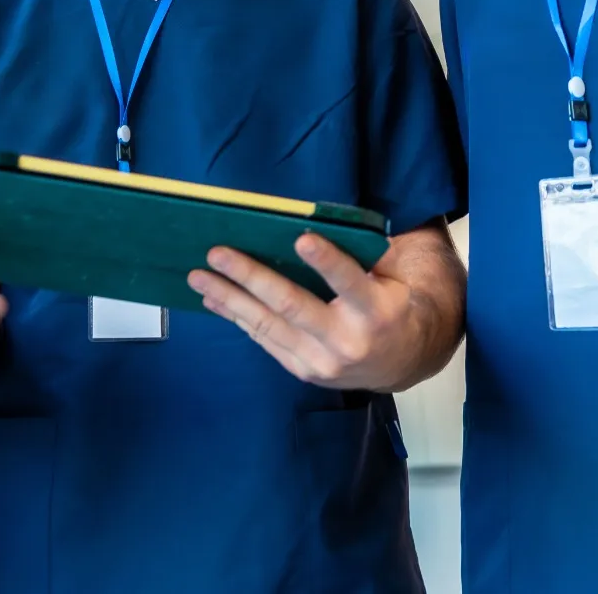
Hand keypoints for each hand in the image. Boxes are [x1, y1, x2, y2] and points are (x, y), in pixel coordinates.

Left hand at [189, 233, 428, 390]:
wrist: (399, 362)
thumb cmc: (388, 304)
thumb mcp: (390, 279)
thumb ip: (362, 256)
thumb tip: (311, 225)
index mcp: (375, 311)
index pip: (349, 282)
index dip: (326, 262)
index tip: (301, 239)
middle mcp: (347, 340)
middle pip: (292, 305)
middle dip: (251, 276)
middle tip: (217, 252)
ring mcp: (321, 361)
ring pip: (268, 325)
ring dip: (229, 298)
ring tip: (199, 276)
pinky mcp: (303, 371)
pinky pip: (264, 339)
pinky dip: (236, 316)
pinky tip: (214, 298)